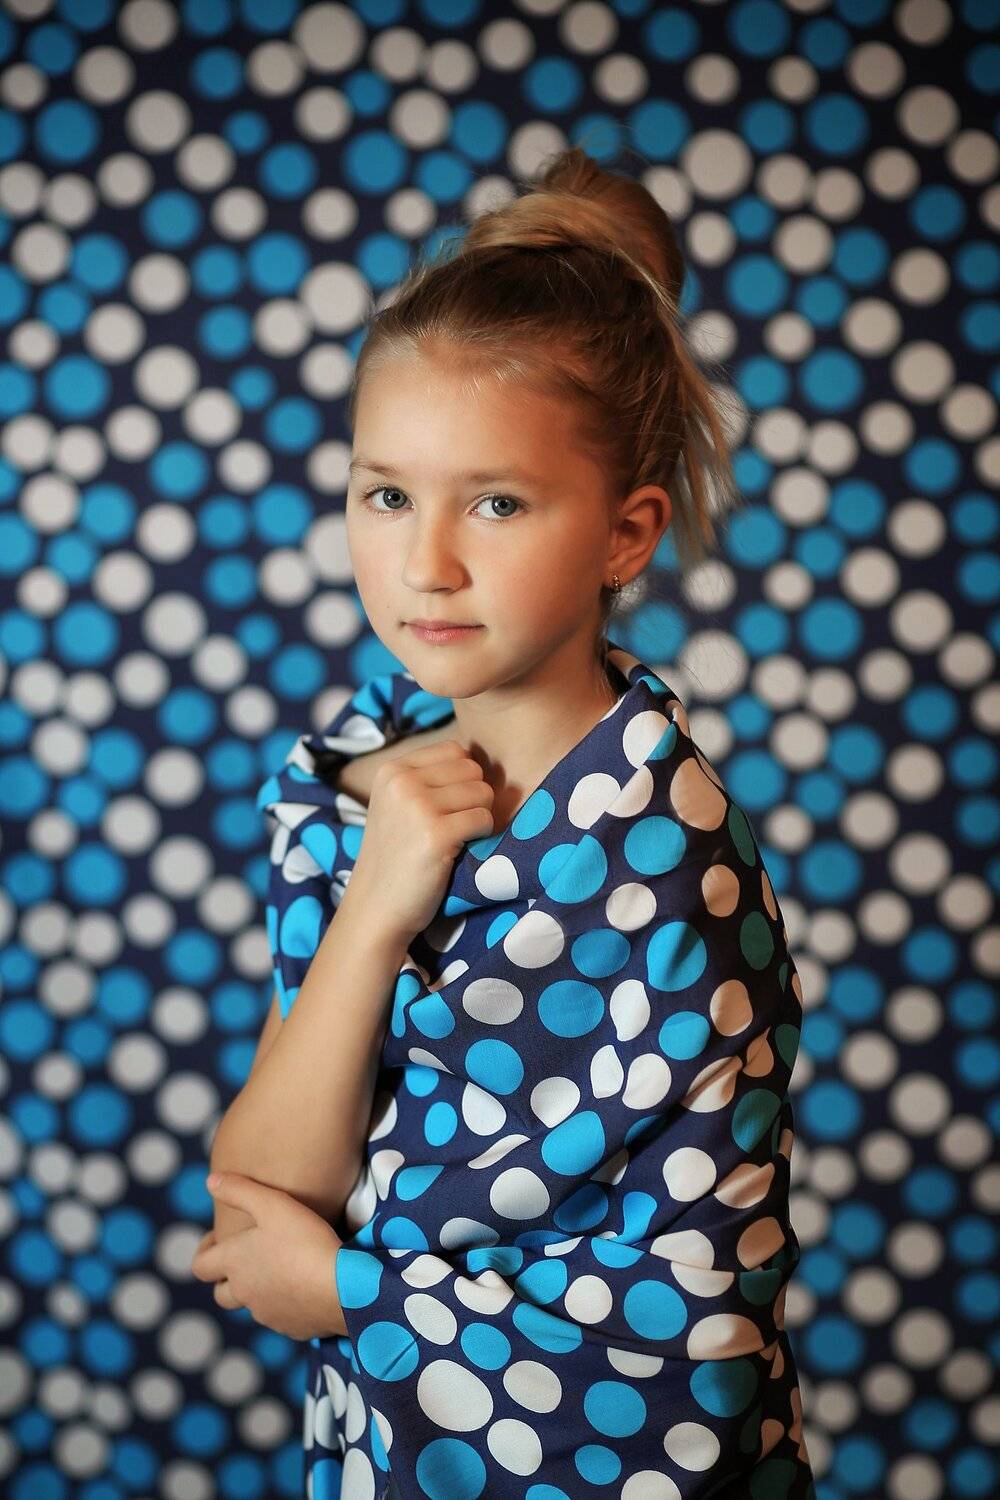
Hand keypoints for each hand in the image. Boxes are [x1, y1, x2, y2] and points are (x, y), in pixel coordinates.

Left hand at [191, 1172, 347, 1341]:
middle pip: (221, 1295)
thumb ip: (239, 1190)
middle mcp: (244, 1293)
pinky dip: (286, 1303)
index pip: (200, 1265)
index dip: (204, 1251)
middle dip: (227, 1278)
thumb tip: (210, 1181)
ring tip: (281, 1267)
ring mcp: (267, 1314)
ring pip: (252, 1305)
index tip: (220, 1239)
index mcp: (234, 1263)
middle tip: (247, 1258)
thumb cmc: (304, 1241)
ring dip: (258, 1289)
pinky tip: (306, 1285)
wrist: (342, 1287)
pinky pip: (281, 1316)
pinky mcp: (291, 1327)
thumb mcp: (272, 1204)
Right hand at [349, 738, 494, 940]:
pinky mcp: (436, 834)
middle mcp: (402, 782)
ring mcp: (418, 807)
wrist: (377, 907)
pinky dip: (482, 836)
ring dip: (479, 817)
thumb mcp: (397, 804)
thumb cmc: (396, 856)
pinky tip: (459, 850)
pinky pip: (485, 819)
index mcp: (392, 770)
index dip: (463, 778)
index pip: (455, 750)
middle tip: (454, 824)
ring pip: (484, 792)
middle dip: (474, 797)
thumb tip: (481, 759)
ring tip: (455, 837)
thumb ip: (429, 777)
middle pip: (473, 769)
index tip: (448, 805)